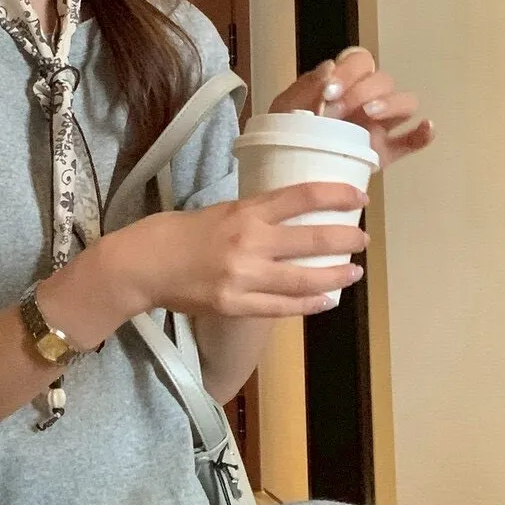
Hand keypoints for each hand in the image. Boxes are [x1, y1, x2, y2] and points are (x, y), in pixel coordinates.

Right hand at [118, 182, 369, 320]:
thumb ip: (254, 216)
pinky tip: (326, 300)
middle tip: (362, 239)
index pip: (300, 197)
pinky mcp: (235, 306)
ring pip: (303, 279)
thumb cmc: (177, 233)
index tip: (358, 197)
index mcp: (244, 212)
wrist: (142, 265)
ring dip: (335, 275)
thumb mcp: (219, 211)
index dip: (335, 196)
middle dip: (344, 240)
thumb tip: (291, 218)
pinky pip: (281, 308)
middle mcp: (248, 243)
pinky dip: (308, 304)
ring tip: (354, 272)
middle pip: (311, 240)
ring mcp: (243, 278)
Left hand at [268, 46, 433, 168]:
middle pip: (383, 80)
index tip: (329, 91)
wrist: (288, 170)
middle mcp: (366, 99)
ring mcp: (380, 126)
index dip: (350, 70)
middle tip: (337, 111)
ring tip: (369, 115)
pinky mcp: (386, 152)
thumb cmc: (288, 133)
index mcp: (344, 83)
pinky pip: (412, 141)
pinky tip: (425, 128)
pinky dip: (423, 134)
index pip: (361, 61)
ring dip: (391, 104)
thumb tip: (329, 67)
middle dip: (362, 90)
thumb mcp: (286, 107)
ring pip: (405, 103)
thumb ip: (305, 86)